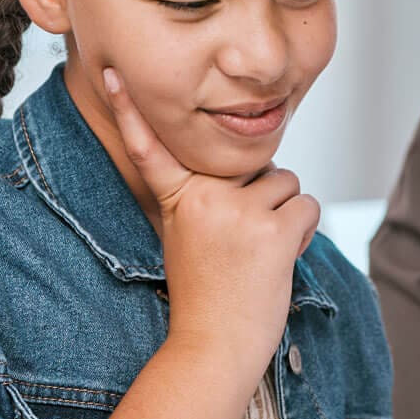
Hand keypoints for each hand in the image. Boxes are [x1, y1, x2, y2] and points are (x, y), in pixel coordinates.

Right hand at [102, 68, 318, 370]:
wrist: (215, 346)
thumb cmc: (207, 293)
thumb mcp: (188, 237)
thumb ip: (209, 198)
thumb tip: (255, 169)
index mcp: (178, 197)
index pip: (151, 147)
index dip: (128, 109)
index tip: (113, 72)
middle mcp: (204, 196)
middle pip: (255, 164)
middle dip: (261, 196)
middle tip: (241, 244)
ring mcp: (238, 211)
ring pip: (285, 182)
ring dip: (284, 215)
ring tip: (258, 253)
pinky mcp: (272, 229)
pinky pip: (306, 206)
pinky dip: (302, 232)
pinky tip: (278, 258)